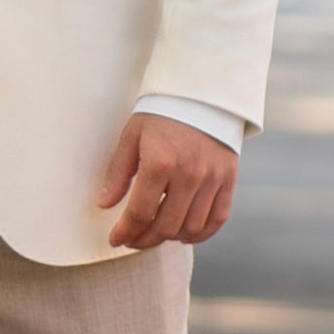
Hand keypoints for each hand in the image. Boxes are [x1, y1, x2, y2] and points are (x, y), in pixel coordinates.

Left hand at [94, 111, 237, 249]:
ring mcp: (212, 178)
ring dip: (170, 238)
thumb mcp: (132, 137)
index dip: (125, 232)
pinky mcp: (228, 178)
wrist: (201, 94)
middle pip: (166, 226)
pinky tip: (184, 234)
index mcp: (160, 163)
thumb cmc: (161, 114)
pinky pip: (217, 218)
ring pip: (191, 228)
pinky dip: (201, 233)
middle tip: (133, 239)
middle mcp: (189, 174)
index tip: (116, 238)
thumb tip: (105, 204)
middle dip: (144, 239)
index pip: (140, 213)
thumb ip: (118, 173)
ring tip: (156, 234)